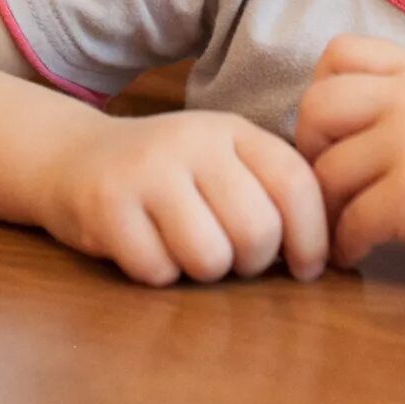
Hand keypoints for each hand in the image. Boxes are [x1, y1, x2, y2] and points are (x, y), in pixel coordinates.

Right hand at [39, 109, 327, 285]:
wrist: (73, 158)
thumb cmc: (167, 174)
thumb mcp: (222, 162)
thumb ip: (271, 191)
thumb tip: (332, 254)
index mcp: (232, 130)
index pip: (296, 184)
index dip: (313, 238)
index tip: (307, 267)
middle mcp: (192, 141)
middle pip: (257, 230)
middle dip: (251, 261)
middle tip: (230, 256)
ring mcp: (147, 171)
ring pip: (209, 257)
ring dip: (202, 270)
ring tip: (184, 248)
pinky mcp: (107, 205)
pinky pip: (157, 270)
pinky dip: (157, 273)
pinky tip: (144, 247)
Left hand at [295, 36, 404, 293]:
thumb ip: (402, 98)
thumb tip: (325, 118)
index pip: (337, 53)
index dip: (321, 94)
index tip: (335, 137)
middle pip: (315, 109)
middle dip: (309, 153)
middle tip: (329, 188)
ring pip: (326, 171)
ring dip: (327, 210)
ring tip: (344, 229)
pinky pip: (349, 220)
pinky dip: (345, 244)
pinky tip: (361, 253)